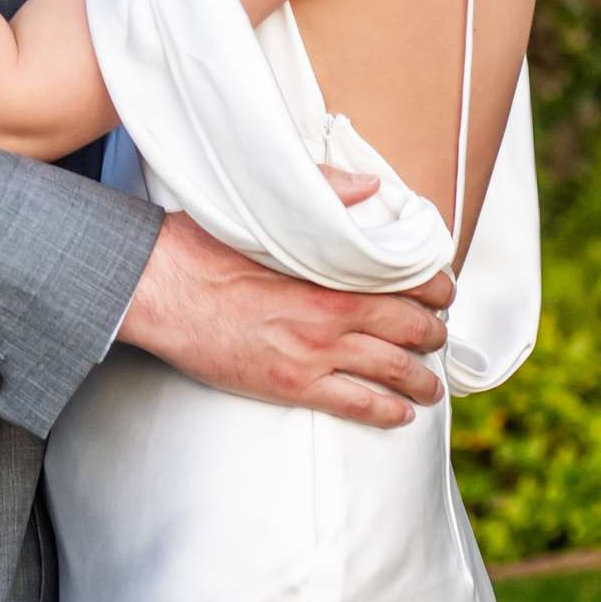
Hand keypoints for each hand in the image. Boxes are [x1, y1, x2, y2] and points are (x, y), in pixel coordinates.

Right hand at [118, 210, 452, 428]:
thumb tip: (370, 188)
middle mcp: (330, 316)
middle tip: (439, 335)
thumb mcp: (264, 210)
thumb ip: (324, 196)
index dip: (432, 288)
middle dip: (432, 334)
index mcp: (329, 270)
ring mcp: (313, 355)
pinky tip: (400, 413)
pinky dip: (387, 412)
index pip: (404, 281)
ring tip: (430, 385)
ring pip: (391, 373)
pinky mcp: (291, 385)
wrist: (158, 288)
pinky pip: (357, 406)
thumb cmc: (204, 245)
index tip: (442, 290)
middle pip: (407, 329)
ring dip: (421, 380)